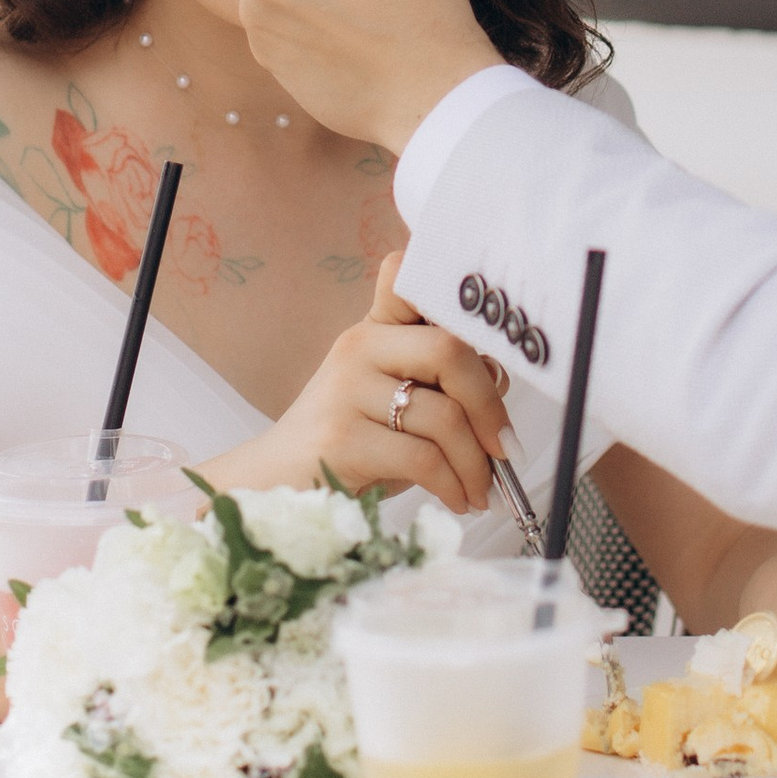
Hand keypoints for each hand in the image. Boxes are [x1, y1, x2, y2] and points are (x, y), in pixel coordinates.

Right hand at [220, 254, 509, 516]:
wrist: (271, 483)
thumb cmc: (348, 441)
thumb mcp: (390, 400)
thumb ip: (438, 380)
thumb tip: (498, 381)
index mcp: (374, 328)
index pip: (409, 279)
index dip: (454, 297)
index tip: (489, 346)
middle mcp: (359, 347)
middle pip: (450, 351)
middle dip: (490, 405)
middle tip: (505, 448)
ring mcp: (346, 391)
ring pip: (443, 415)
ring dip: (476, 462)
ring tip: (482, 488)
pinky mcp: (341, 440)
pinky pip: (423, 459)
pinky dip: (453, 484)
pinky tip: (457, 498)